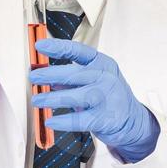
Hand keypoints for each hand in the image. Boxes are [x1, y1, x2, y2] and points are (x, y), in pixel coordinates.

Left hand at [29, 40, 160, 162]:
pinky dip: (63, 121)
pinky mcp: (105, 118)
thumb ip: (72, 79)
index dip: (58, 47)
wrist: (133, 120)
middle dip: (50, 74)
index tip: (40, 46)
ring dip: (52, 98)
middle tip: (33, 77)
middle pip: (74, 73)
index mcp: (102, 64)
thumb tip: (46, 77)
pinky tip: (51, 121)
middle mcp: (105, 78)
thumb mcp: (94, 80)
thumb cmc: (109, 96)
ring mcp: (106, 98)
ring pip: (75, 96)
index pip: (78, 51)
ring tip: (36, 100)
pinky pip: (80, 120)